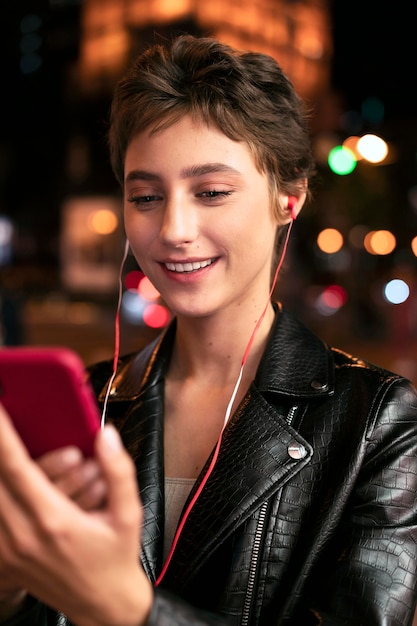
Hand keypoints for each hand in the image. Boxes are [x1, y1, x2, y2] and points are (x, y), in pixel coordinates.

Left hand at [0, 404, 152, 625]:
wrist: (104, 606)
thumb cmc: (116, 559)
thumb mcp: (129, 513)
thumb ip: (118, 470)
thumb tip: (106, 437)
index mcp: (54, 522)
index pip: (16, 467)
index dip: (3, 435)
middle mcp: (24, 536)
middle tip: (1, 418)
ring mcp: (9, 550)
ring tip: (7, 447)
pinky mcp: (5, 559)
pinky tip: (8, 481)